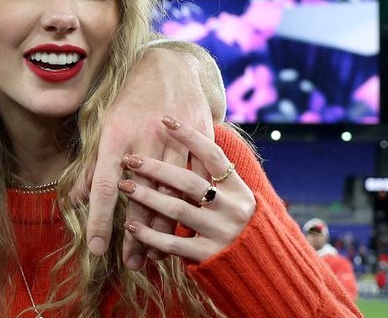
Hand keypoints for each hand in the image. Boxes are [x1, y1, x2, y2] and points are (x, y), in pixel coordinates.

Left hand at [72, 46, 213, 268]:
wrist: (171, 66)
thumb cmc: (129, 99)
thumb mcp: (104, 126)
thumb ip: (92, 166)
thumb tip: (75, 199)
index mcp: (116, 137)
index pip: (105, 187)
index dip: (100, 220)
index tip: (97, 249)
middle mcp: (145, 140)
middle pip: (141, 198)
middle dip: (136, 235)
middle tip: (131, 264)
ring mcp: (175, 140)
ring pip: (172, 194)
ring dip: (163, 228)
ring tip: (155, 255)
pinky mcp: (200, 140)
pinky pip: (197, 181)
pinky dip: (192, 206)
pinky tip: (185, 229)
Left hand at [119, 116, 255, 262]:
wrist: (264, 267)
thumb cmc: (236, 224)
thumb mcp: (234, 197)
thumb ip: (212, 177)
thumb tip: (182, 145)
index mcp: (237, 189)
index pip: (213, 155)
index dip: (190, 136)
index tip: (165, 119)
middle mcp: (232, 208)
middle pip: (189, 182)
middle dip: (156, 169)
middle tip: (130, 159)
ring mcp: (221, 232)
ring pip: (178, 210)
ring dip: (147, 197)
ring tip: (123, 187)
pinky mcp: (209, 256)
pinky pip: (173, 244)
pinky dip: (150, 234)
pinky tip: (131, 226)